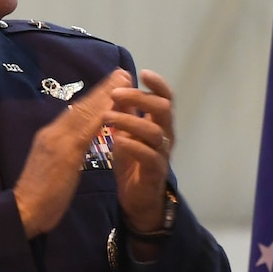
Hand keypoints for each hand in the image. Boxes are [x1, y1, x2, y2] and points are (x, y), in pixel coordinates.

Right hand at [13, 71, 125, 237]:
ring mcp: (56, 140)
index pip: (75, 112)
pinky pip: (84, 130)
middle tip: (122, 73)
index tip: (111, 84)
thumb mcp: (55, 167)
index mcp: (50, 136)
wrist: (23, 211)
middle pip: (81, 106)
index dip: (94, 97)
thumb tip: (75, 142)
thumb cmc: (39, 195)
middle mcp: (52, 133)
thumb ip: (64, 151)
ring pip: (84, 112)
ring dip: (105, 95)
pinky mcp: (63, 152)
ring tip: (123, 80)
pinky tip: (114, 107)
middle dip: (103, 89)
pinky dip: (99, 115)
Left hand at [105, 70, 174, 233]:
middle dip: (139, 98)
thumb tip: (120, 81)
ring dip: (130, 120)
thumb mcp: (125, 131)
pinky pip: (150, 156)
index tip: (142, 73)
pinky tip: (118, 141)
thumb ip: (125, 110)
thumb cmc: (132, 162)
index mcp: (159, 123)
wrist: (137, 199)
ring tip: (107, 117)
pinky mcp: (155, 172)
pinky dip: (134, 146)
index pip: (165, 98)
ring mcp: (162, 154)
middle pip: (163, 109)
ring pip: (155, 131)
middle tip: (115, 94)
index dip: (158, 84)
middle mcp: (165, 136)